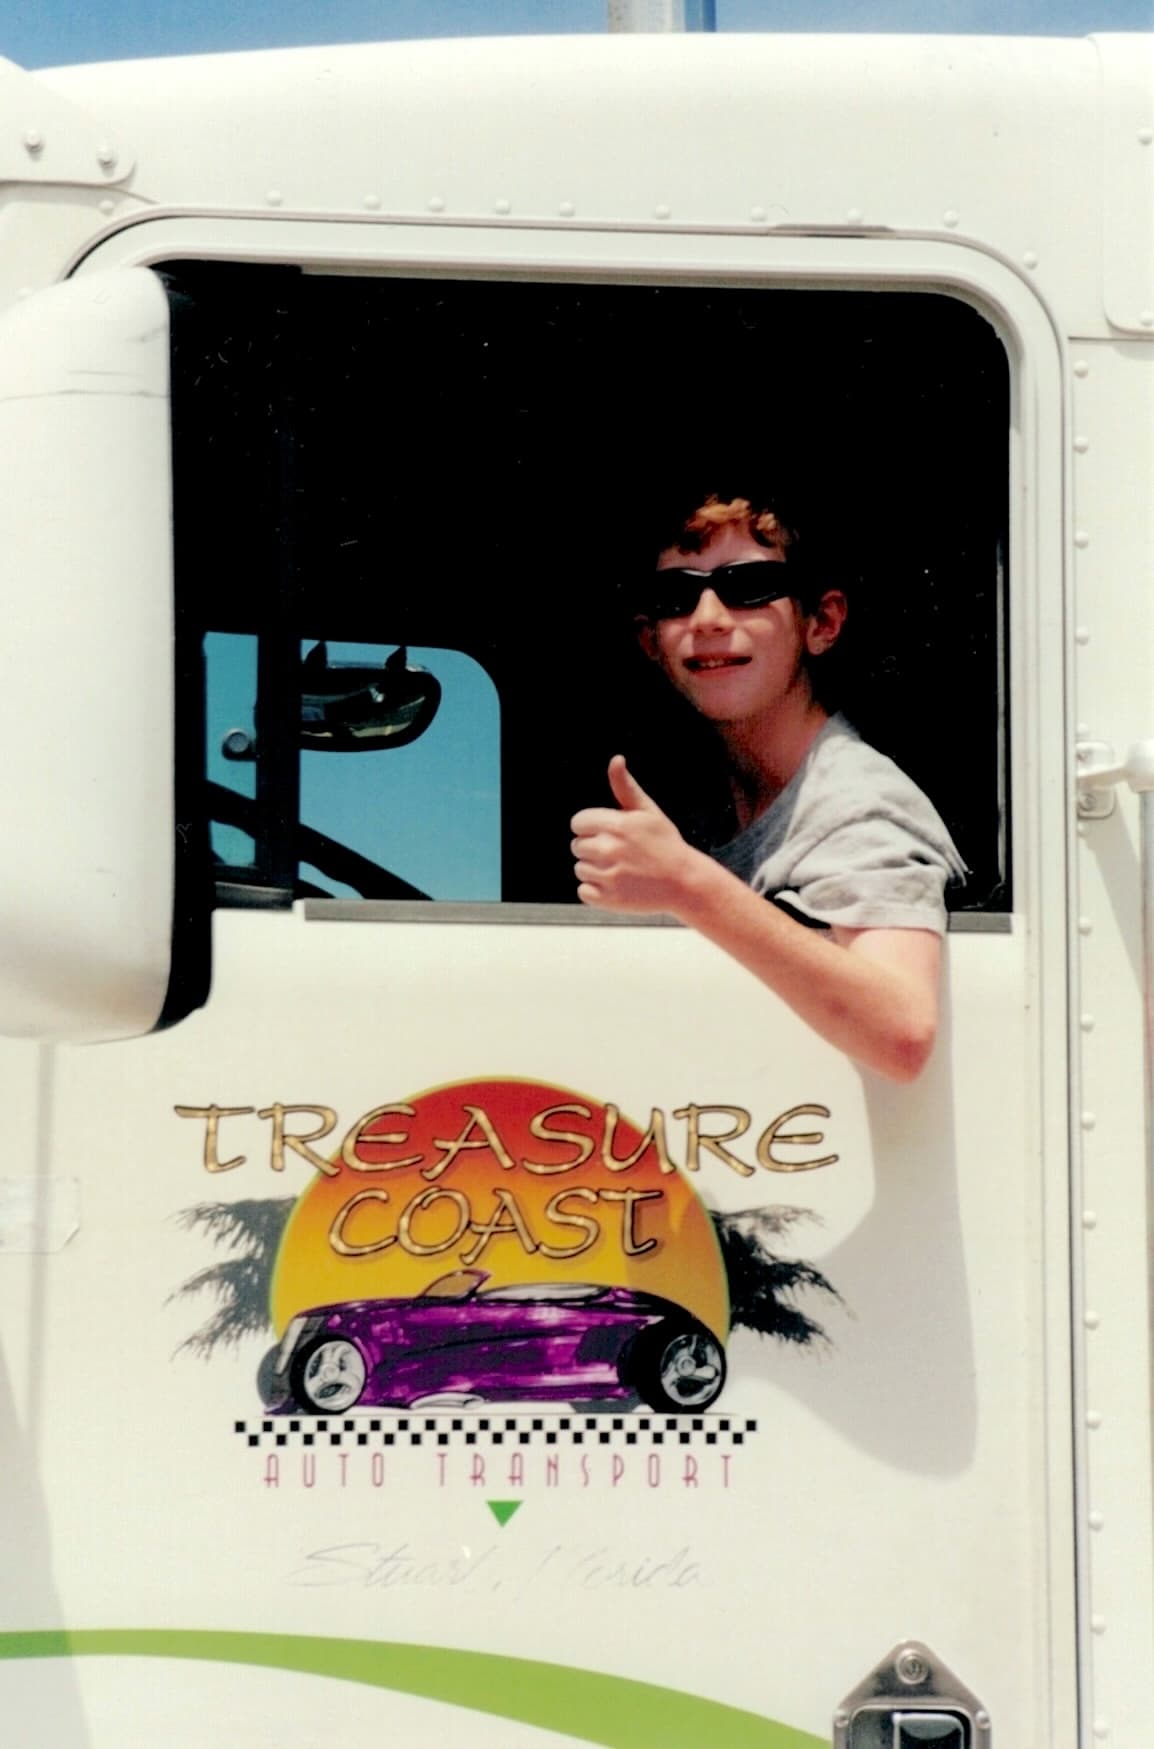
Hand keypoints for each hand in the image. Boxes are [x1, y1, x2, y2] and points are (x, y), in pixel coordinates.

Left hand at [570, 756, 702, 913]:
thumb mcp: (648, 811)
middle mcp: (609, 849)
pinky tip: (617, 886)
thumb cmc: (665, 844)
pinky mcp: (608, 899)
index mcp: (617, 825)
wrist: (685, 882)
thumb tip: (616, 760)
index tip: (608, 834)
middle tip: (619, 854)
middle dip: (593, 849)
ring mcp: (608, 876)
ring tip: (621, 871)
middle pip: (577, 846)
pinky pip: (583, 891)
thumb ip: (625, 787)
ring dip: (594, 870)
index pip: (578, 822)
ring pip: (579, 869)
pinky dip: (596, 891)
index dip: (591, 828)